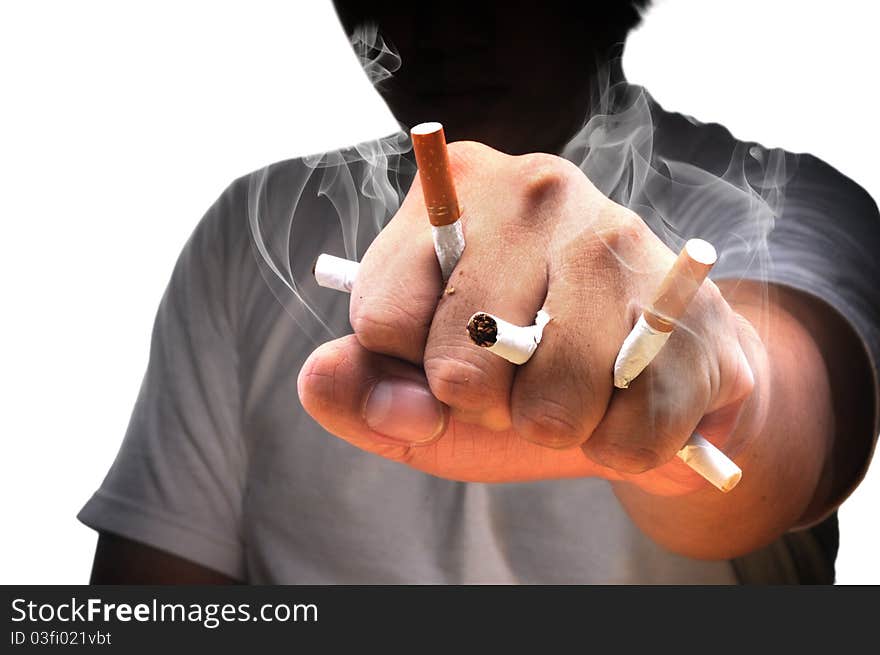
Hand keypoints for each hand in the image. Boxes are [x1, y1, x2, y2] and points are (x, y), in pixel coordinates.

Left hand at [298, 142, 763, 495]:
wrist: (640, 373)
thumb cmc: (515, 372)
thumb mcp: (417, 385)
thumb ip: (359, 387)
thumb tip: (324, 378)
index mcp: (453, 192)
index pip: (383, 317)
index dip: (407, 372)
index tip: (443, 366)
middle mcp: (536, 189)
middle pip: (462, 357)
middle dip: (482, 405)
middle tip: (514, 384)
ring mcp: (621, 236)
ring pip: (553, 398)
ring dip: (553, 429)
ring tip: (570, 395)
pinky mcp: (689, 307)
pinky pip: (632, 428)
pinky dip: (619, 447)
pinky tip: (624, 402)